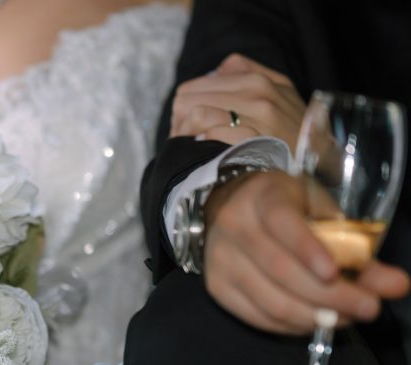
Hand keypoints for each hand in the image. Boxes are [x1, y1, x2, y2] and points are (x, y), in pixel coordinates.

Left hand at [171, 54, 304, 149]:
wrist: (322, 156)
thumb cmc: (294, 125)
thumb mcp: (278, 89)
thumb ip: (246, 72)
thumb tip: (216, 71)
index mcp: (255, 79)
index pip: (192, 87)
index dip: (184, 107)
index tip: (187, 123)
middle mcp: (255, 93)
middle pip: (187, 100)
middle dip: (180, 121)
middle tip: (187, 137)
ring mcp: (257, 117)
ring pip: (197, 114)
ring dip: (186, 133)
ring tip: (193, 144)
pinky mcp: (256, 141)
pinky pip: (213, 133)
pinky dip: (202, 142)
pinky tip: (206, 150)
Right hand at [203, 171, 409, 333]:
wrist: (230, 207)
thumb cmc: (288, 207)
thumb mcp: (322, 213)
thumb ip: (358, 247)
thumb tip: (397, 286)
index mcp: (263, 198)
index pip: (283, 223)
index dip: (308, 250)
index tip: (335, 274)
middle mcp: (234, 227)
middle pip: (281, 271)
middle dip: (330, 296)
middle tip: (368, 308)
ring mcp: (220, 261)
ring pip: (270, 301)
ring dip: (314, 317)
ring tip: (347, 319)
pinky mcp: (216, 288)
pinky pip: (257, 317)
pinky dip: (291, 326)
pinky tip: (315, 323)